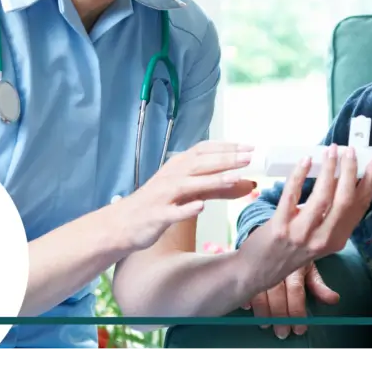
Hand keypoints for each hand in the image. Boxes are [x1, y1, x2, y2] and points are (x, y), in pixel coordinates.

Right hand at [119, 141, 256, 251]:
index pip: (203, 150)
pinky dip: (185, 209)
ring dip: (212, 180)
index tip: (249, 146)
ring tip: (234, 177)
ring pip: (188, 185)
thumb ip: (215, 187)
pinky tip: (200, 207)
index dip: (226, 147)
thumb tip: (246, 182)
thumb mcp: (187, 192)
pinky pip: (172, 212)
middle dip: (225, 159)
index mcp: (177, 167)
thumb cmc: (158, 204)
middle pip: (199, 164)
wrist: (122, 224)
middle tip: (249, 157)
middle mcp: (170, 177)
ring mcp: (162, 196)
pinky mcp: (156, 216)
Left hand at [239, 143, 371, 299]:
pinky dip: (300, 175)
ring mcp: (301, 234)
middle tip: (351, 150)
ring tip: (332, 150)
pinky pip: (292, 195)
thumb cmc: (290, 250)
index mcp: (337, 239)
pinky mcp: (279, 228)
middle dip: (352, 171)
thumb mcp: (319, 238)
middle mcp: (323, 239)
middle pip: (346, 200)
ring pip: (323, 197)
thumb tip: (344, 177)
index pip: (361, 206)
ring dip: (329, 169)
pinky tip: (306, 160)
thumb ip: (332, 215)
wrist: (257, 270)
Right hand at [243, 262, 339, 339]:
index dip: (297, 311)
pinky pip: (245, 283)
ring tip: (265, 325)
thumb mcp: (308, 267)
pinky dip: (246, 297)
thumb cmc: (293, 255)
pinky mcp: (247, 267)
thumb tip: (334, 300)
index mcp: (294, 267)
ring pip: (260, 291)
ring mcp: (261, 267)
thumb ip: (319, 285)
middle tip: (282, 333)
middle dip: (280, 317)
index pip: (296, 291)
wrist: (276, 234)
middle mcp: (277, 267)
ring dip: (262, 311)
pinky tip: (247, 307)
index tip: (299, 329)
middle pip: (277, 294)